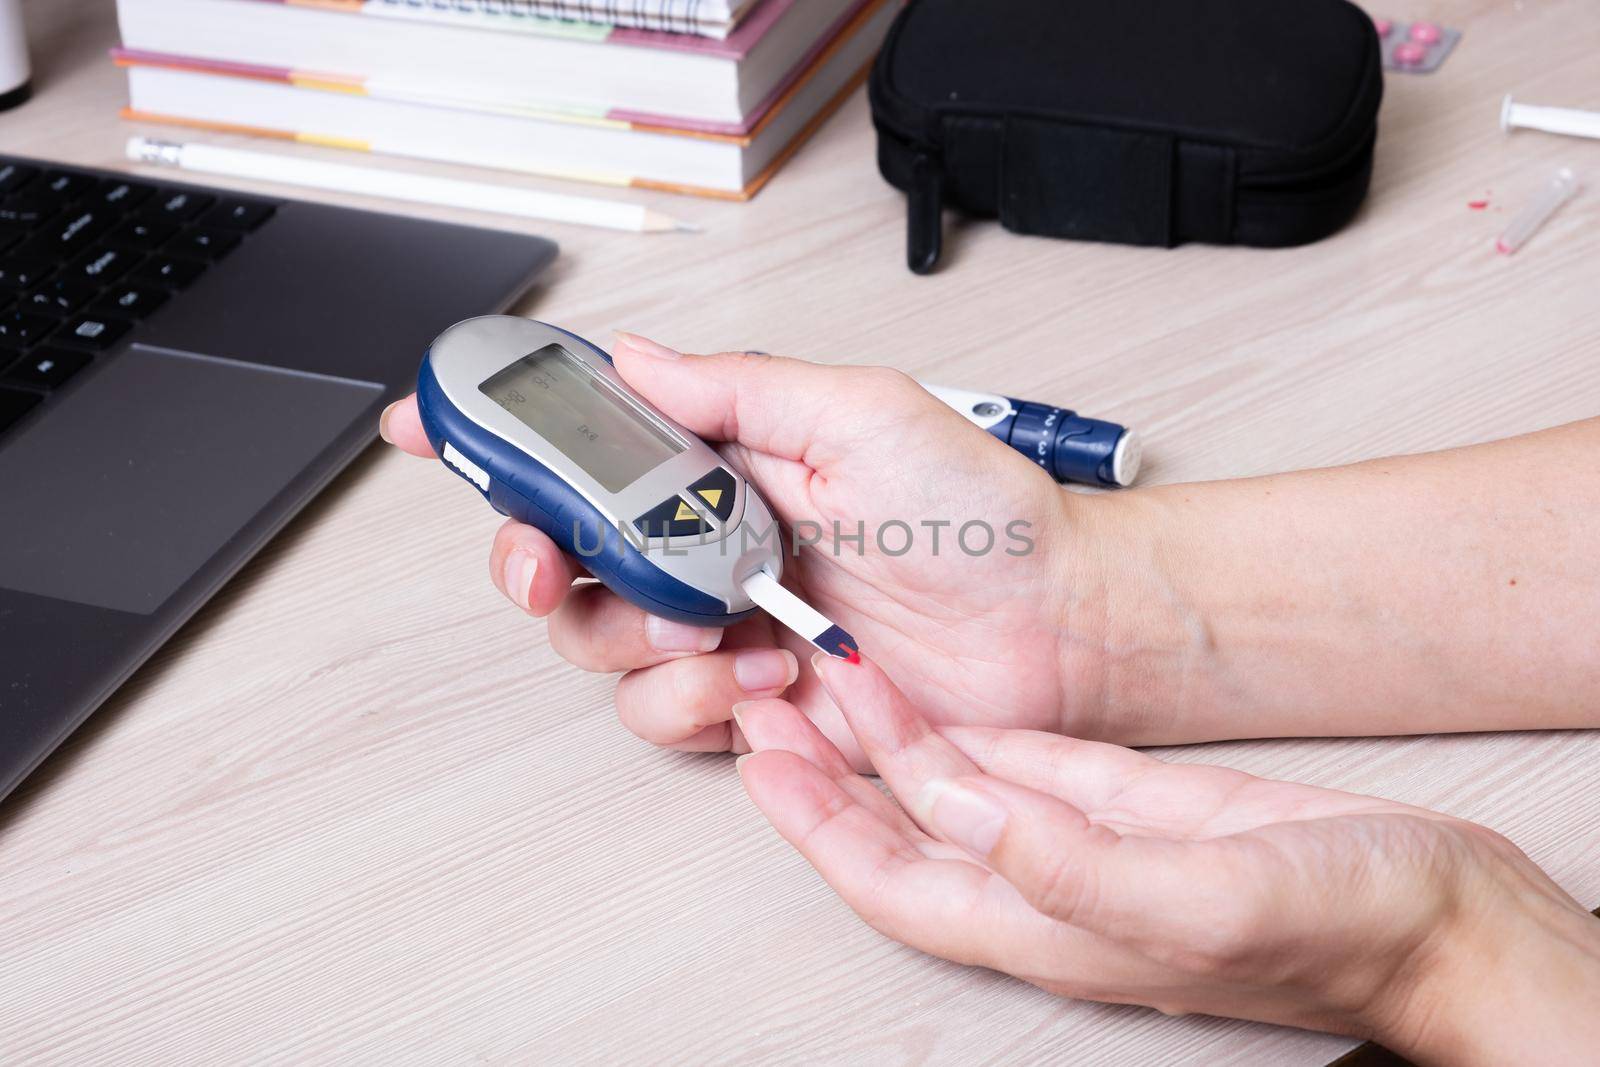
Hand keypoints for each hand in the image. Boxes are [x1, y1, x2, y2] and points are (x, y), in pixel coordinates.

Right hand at [381, 334, 1104, 765]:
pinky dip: (701, 702)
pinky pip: (666, 715)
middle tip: (553, 559)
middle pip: (561, 554)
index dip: (497, 437)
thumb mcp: (860, 413)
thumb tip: (635, 359)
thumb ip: (736, 389)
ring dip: (640, 640)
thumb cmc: (982, 515)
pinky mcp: (753, 703)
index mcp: (726, 460)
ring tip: (727, 628)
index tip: (424, 427)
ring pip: (600, 644)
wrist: (1056, 623)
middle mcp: (711, 541)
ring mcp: (726, 625)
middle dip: (534, 560)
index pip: (585, 441)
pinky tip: (774, 680)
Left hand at [735, 654, 1599, 1062]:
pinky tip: (925, 692)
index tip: (760, 757)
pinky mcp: (1123, 803)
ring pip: (949, 789)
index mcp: (1045, 925)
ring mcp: (1080, 840)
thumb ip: (1069, 863)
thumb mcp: (1200, 895)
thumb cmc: (1343, 927)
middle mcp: (1044, 885)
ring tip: (826, 670)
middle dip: (825, 770)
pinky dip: (958, 728)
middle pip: (899, 829)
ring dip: (884, 735)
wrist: (1440, 915)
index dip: (814, 824)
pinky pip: (1012, 763)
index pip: (889, 877)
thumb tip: (957, 807)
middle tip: (768, 697)